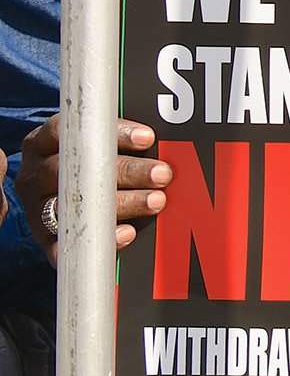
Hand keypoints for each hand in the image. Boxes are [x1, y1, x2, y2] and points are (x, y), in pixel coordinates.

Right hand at [16, 114, 172, 264]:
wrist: (55, 196)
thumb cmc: (85, 160)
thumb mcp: (91, 141)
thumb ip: (114, 136)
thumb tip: (168, 132)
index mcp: (43, 143)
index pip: (75, 131)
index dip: (113, 133)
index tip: (148, 138)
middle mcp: (35, 174)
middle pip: (79, 170)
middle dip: (127, 171)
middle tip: (163, 174)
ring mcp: (36, 207)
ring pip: (78, 205)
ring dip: (123, 203)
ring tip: (156, 201)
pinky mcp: (44, 238)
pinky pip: (68, 244)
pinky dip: (100, 239)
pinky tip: (128, 234)